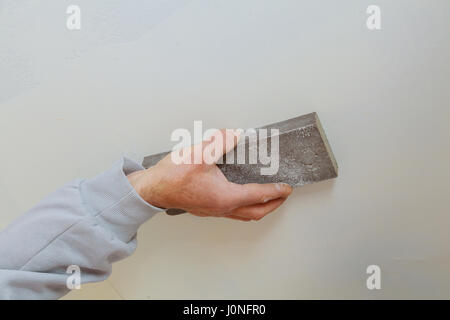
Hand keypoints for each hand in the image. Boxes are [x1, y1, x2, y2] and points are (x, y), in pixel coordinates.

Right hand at [127, 129, 291, 220]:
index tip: (287, 188)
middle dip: (273, 205)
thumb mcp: (198, 153)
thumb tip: (233, 134)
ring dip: (259, 208)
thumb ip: (219, 142)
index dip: (275, 191)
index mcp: (224, 197)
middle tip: (283, 196)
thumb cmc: (172, 176)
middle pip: (255, 212)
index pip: (257, 195)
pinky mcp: (205, 207)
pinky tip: (241, 196)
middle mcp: (221, 207)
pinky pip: (232, 211)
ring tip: (267, 199)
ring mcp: (212, 210)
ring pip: (243, 214)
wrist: (151, 189)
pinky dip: (244, 206)